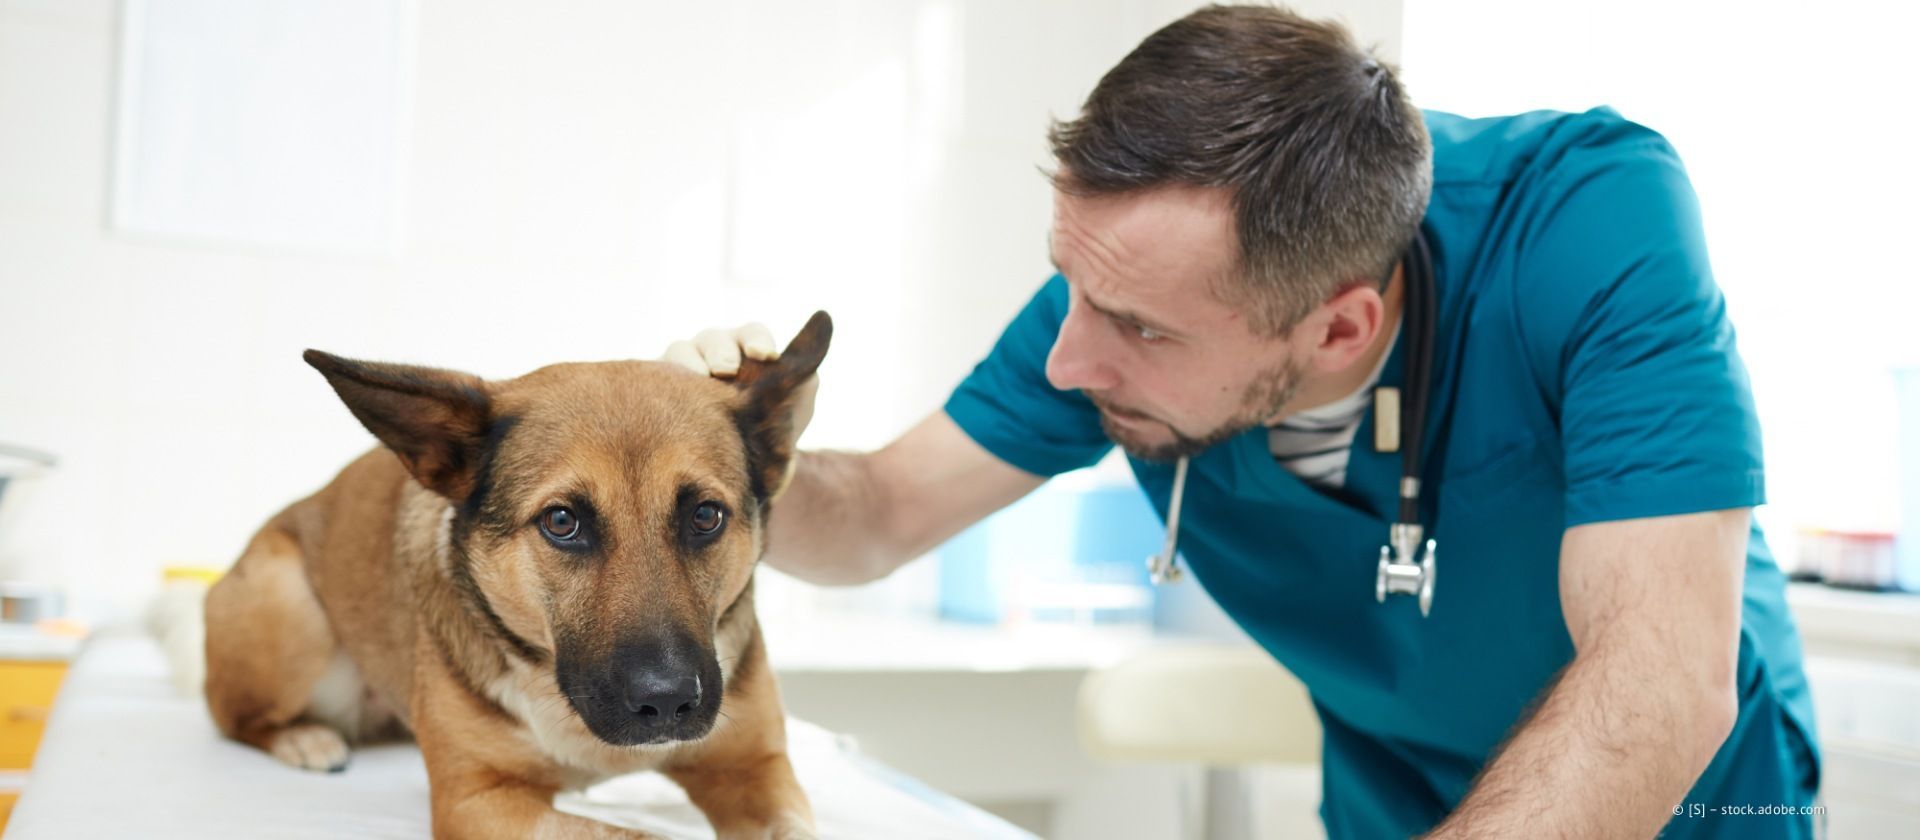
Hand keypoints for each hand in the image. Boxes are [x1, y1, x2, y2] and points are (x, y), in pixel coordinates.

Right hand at [661, 323, 818, 443]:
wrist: (740, 474)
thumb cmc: (770, 434)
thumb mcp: (793, 411)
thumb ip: (802, 386)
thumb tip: (810, 369)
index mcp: (749, 350)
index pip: (752, 334)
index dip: (758, 340)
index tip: (765, 355)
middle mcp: (715, 351)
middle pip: (714, 339)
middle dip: (722, 352)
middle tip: (727, 370)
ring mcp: (684, 366)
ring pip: (680, 349)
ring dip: (688, 363)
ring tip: (698, 381)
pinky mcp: (659, 386)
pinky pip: (654, 374)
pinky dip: (661, 380)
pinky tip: (669, 397)